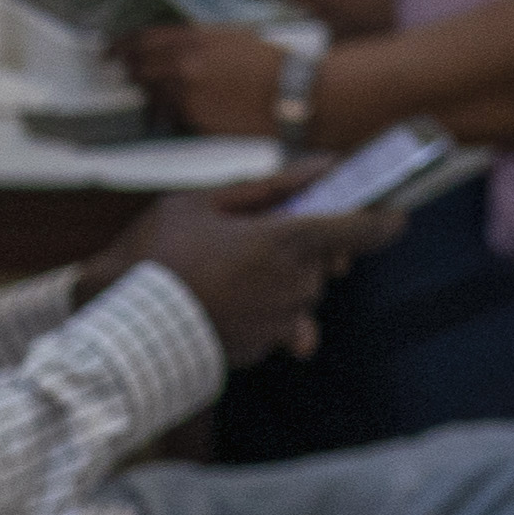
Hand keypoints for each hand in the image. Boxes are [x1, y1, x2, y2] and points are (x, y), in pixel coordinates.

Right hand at [106, 184, 400, 365]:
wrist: (120, 326)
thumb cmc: (154, 254)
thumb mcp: (200, 203)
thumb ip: (268, 186)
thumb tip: (323, 166)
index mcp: (285, 240)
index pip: (364, 230)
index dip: (386, 218)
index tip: (394, 211)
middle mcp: (295, 283)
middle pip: (328, 262)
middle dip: (309, 249)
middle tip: (265, 237)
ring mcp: (280, 320)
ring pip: (304, 293)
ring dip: (283, 280)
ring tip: (231, 273)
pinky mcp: (261, 347)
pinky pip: (279, 324)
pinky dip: (263, 311)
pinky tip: (225, 304)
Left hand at [121, 21, 296, 143]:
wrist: (292, 92)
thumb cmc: (268, 61)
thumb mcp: (231, 36)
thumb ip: (196, 39)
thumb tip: (168, 46)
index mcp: (194, 38)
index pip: (143, 39)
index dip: (122, 44)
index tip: (110, 50)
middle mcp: (184, 64)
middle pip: (139, 67)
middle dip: (130, 70)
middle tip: (123, 71)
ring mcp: (186, 94)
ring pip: (152, 93)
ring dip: (149, 93)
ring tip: (152, 92)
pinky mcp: (193, 119)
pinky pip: (171, 114)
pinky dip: (170, 112)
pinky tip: (178, 110)